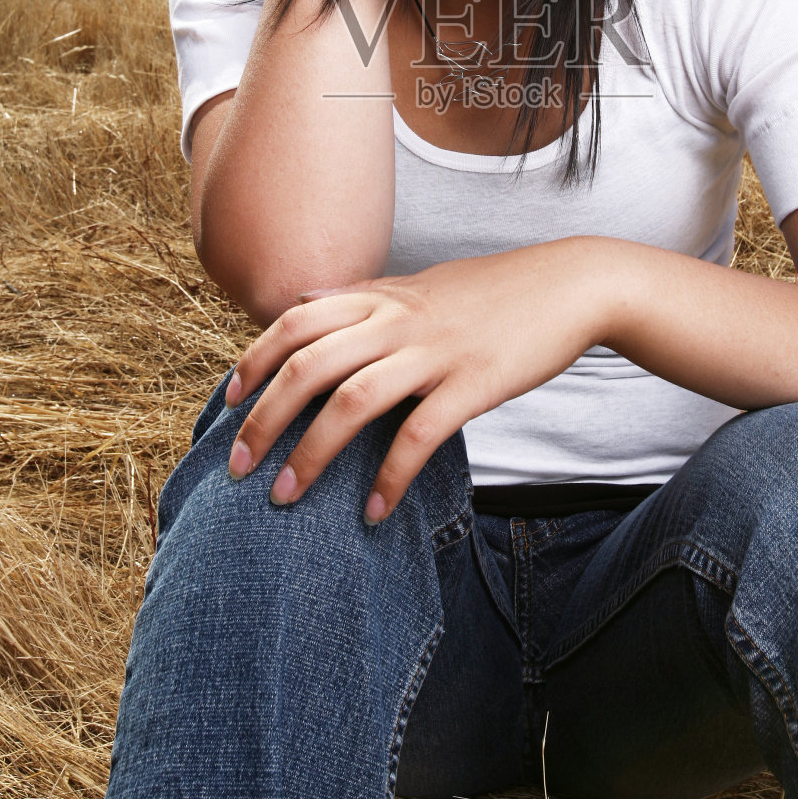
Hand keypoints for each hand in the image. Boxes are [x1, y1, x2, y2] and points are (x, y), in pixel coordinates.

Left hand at [223, 241, 605, 520]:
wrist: (571, 286)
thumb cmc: (496, 292)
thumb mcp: (423, 285)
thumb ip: (364, 298)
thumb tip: (305, 303)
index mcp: (384, 298)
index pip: (296, 323)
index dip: (254, 362)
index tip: (227, 404)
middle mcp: (399, 321)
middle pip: (308, 365)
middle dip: (264, 419)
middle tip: (237, 467)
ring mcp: (435, 352)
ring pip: (351, 402)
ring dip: (310, 456)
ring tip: (284, 497)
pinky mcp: (473, 384)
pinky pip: (418, 436)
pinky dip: (389, 478)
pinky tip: (373, 513)